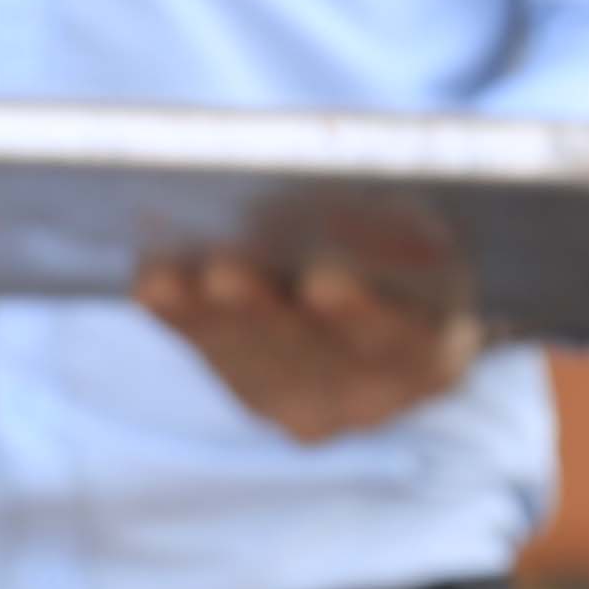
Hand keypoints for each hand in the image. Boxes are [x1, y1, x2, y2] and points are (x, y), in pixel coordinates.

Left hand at [132, 242, 486, 444]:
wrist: (411, 299)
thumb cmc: (421, 244)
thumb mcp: (423, 228)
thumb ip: (396, 222)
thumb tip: (328, 183)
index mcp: (436, 356)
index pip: (401, 341)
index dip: (361, 312)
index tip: (322, 281)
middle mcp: (374, 397)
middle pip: (311, 355)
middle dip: (263, 310)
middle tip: (223, 271)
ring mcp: (312, 405)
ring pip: (251, 362)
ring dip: (207, 314)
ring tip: (168, 275)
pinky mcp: (259, 393)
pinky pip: (214, 357)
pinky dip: (182, 316)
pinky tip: (152, 282)